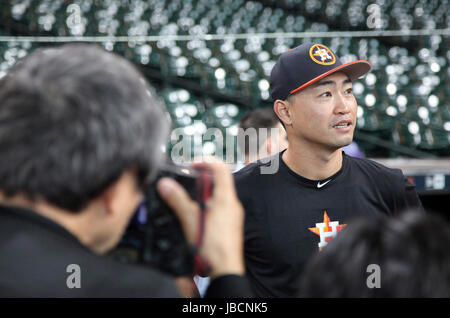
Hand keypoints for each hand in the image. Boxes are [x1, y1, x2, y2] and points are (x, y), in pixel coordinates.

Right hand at [157, 158, 244, 278]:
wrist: (225, 271)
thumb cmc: (213, 247)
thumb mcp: (191, 220)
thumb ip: (178, 200)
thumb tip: (166, 184)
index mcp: (226, 198)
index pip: (221, 168)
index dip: (206, 162)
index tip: (192, 164)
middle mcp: (232, 205)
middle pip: (219, 182)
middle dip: (200, 180)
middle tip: (185, 182)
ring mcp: (232, 216)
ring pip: (218, 196)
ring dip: (202, 194)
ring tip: (186, 200)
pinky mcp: (229, 227)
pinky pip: (219, 209)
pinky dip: (206, 206)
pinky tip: (194, 216)